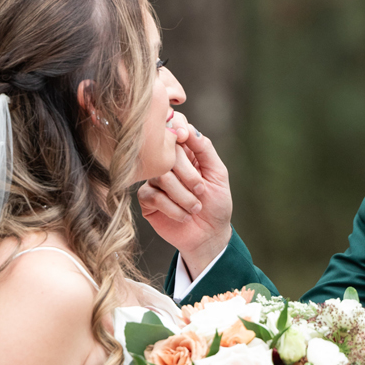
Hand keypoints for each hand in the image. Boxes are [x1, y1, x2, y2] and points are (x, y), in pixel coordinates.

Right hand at [137, 119, 232, 278]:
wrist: (209, 236)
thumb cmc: (216, 204)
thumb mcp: (218, 174)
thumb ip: (205, 149)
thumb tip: (189, 129)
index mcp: (185, 152)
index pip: (174, 129)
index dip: (176, 129)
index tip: (184, 138)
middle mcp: (167, 163)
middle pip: (166, 153)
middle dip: (187, 174)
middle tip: (201, 190)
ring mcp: (154, 180)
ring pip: (160, 176)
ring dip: (183, 195)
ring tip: (196, 208)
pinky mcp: (146, 200)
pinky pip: (152, 195)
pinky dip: (173, 207)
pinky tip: (184, 216)